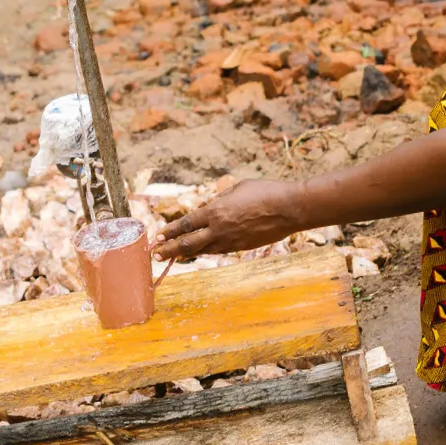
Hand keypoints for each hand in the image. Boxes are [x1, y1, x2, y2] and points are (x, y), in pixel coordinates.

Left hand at [152, 176, 315, 258]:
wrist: (289, 209)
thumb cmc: (264, 192)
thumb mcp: (236, 188)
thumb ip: (219, 200)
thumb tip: (209, 208)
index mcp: (215, 211)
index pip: (186, 224)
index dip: (171, 231)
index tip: (159, 236)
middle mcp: (219, 229)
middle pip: (188, 243)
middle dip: (170, 249)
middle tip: (156, 254)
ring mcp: (231, 241)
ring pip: (203, 250)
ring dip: (186, 253)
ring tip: (174, 256)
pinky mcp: (242, 247)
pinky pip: (219, 250)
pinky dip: (207, 251)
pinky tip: (200, 252)